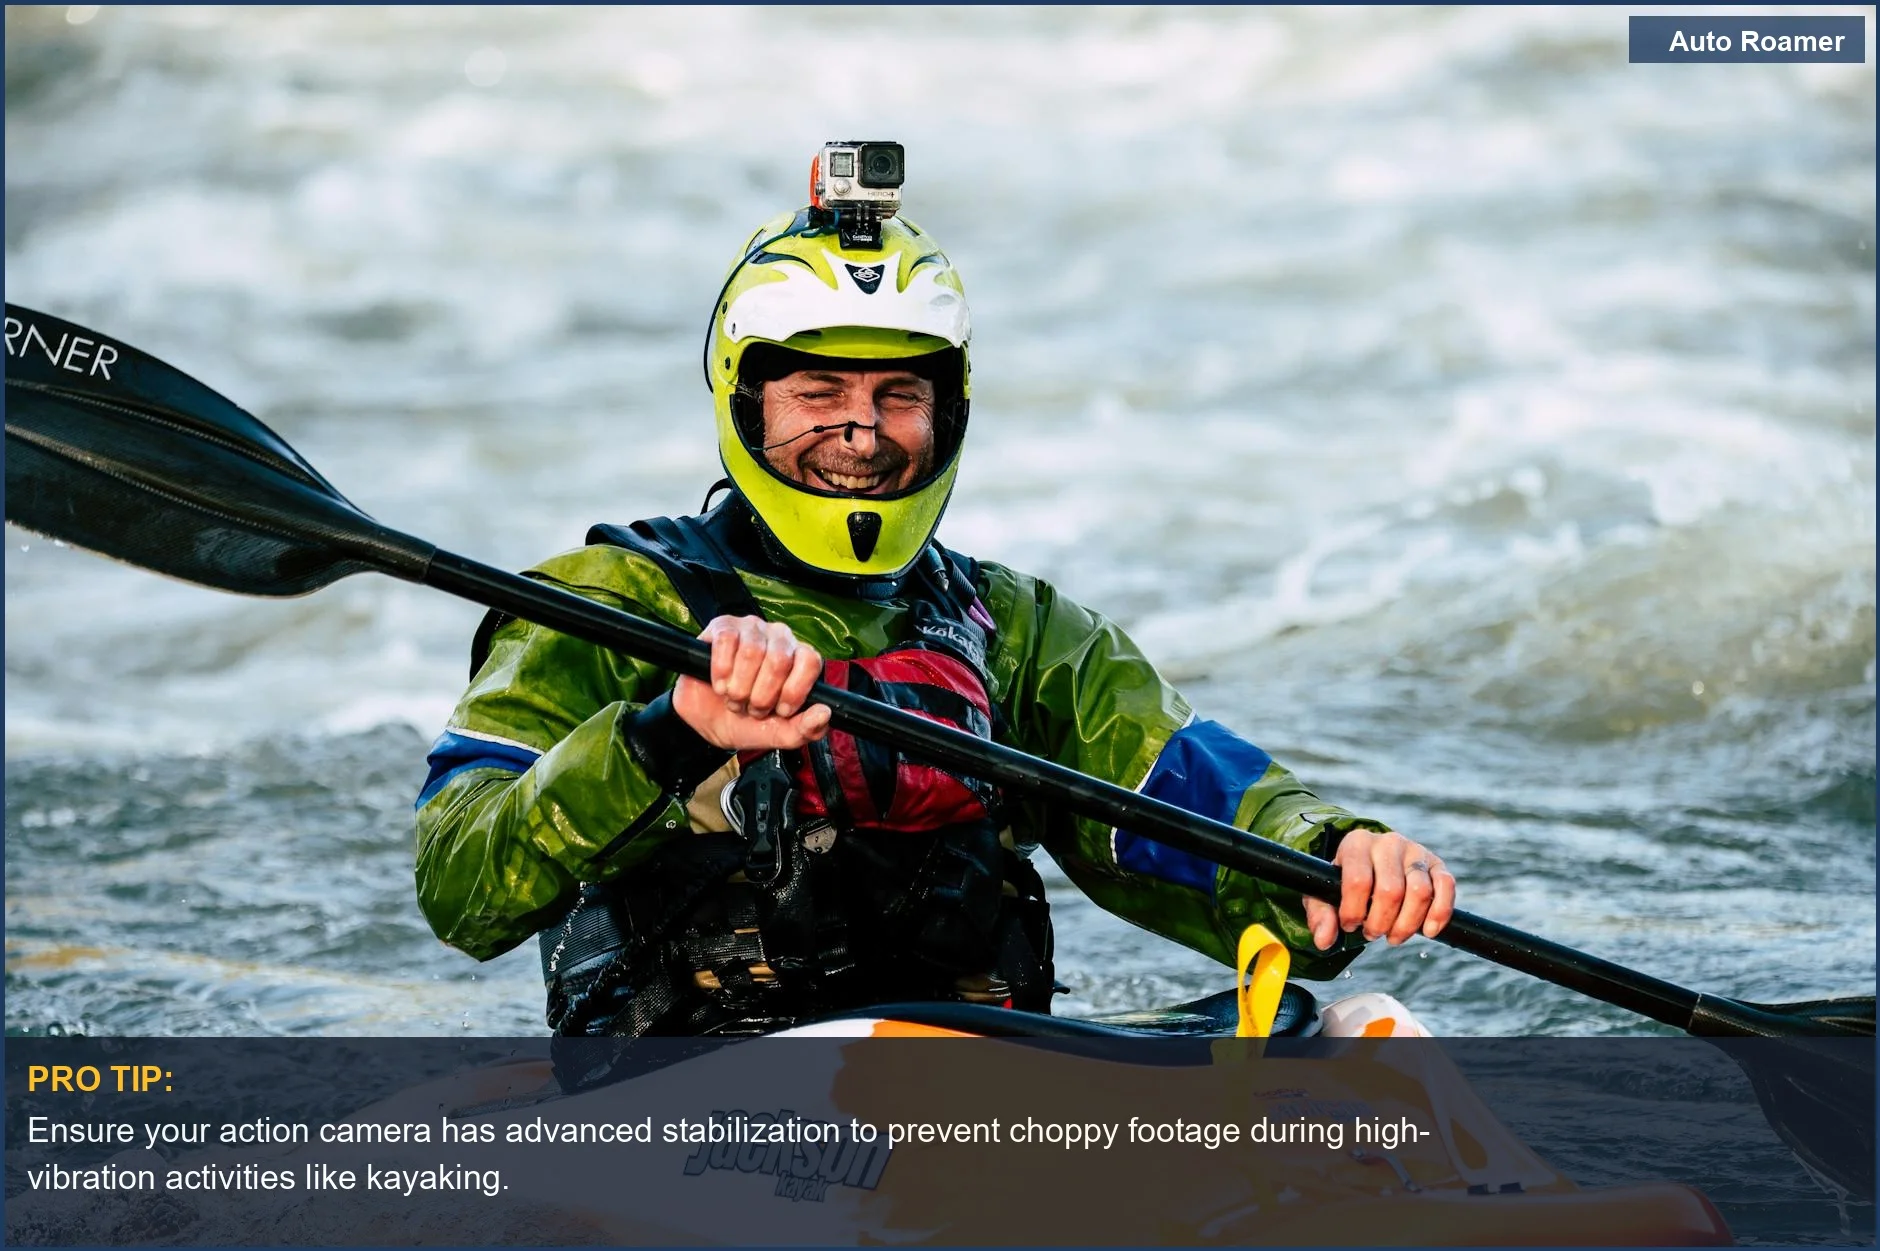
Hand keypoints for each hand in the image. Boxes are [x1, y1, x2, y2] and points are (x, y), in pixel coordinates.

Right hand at [672, 615, 832, 751]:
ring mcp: (751, 628)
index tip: (780, 711)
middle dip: (762, 694)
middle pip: (779, 659)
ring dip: (739, 686)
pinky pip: (727, 641)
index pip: (810, 661)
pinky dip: (721, 670)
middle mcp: (779, 638)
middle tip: (751, 707)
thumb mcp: (777, 734)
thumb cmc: (745, 722)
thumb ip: (805, 729)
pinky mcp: (723, 626)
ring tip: (734, 698)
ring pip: (752, 651)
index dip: (795, 690)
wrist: (705, 722)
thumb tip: (825, 713)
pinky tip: (719, 684)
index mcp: (798, 659)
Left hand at [1305, 829, 1455, 950]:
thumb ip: (1320, 915)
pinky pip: (1446, 887)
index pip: (1358, 881)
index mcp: (1356, 844)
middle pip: (1391, 891)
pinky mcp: (1436, 864)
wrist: (1370, 863)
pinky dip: (1440, 913)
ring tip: (1393, 936)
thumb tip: (1323, 940)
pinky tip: (1428, 931)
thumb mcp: (1323, 894)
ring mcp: (1415, 851)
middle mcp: (1388, 842)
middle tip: (1372, 934)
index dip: (1354, 911)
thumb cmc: (1343, 882)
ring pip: (1420, 892)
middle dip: (1380, 923)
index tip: (1350, 925)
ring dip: (1407, 924)